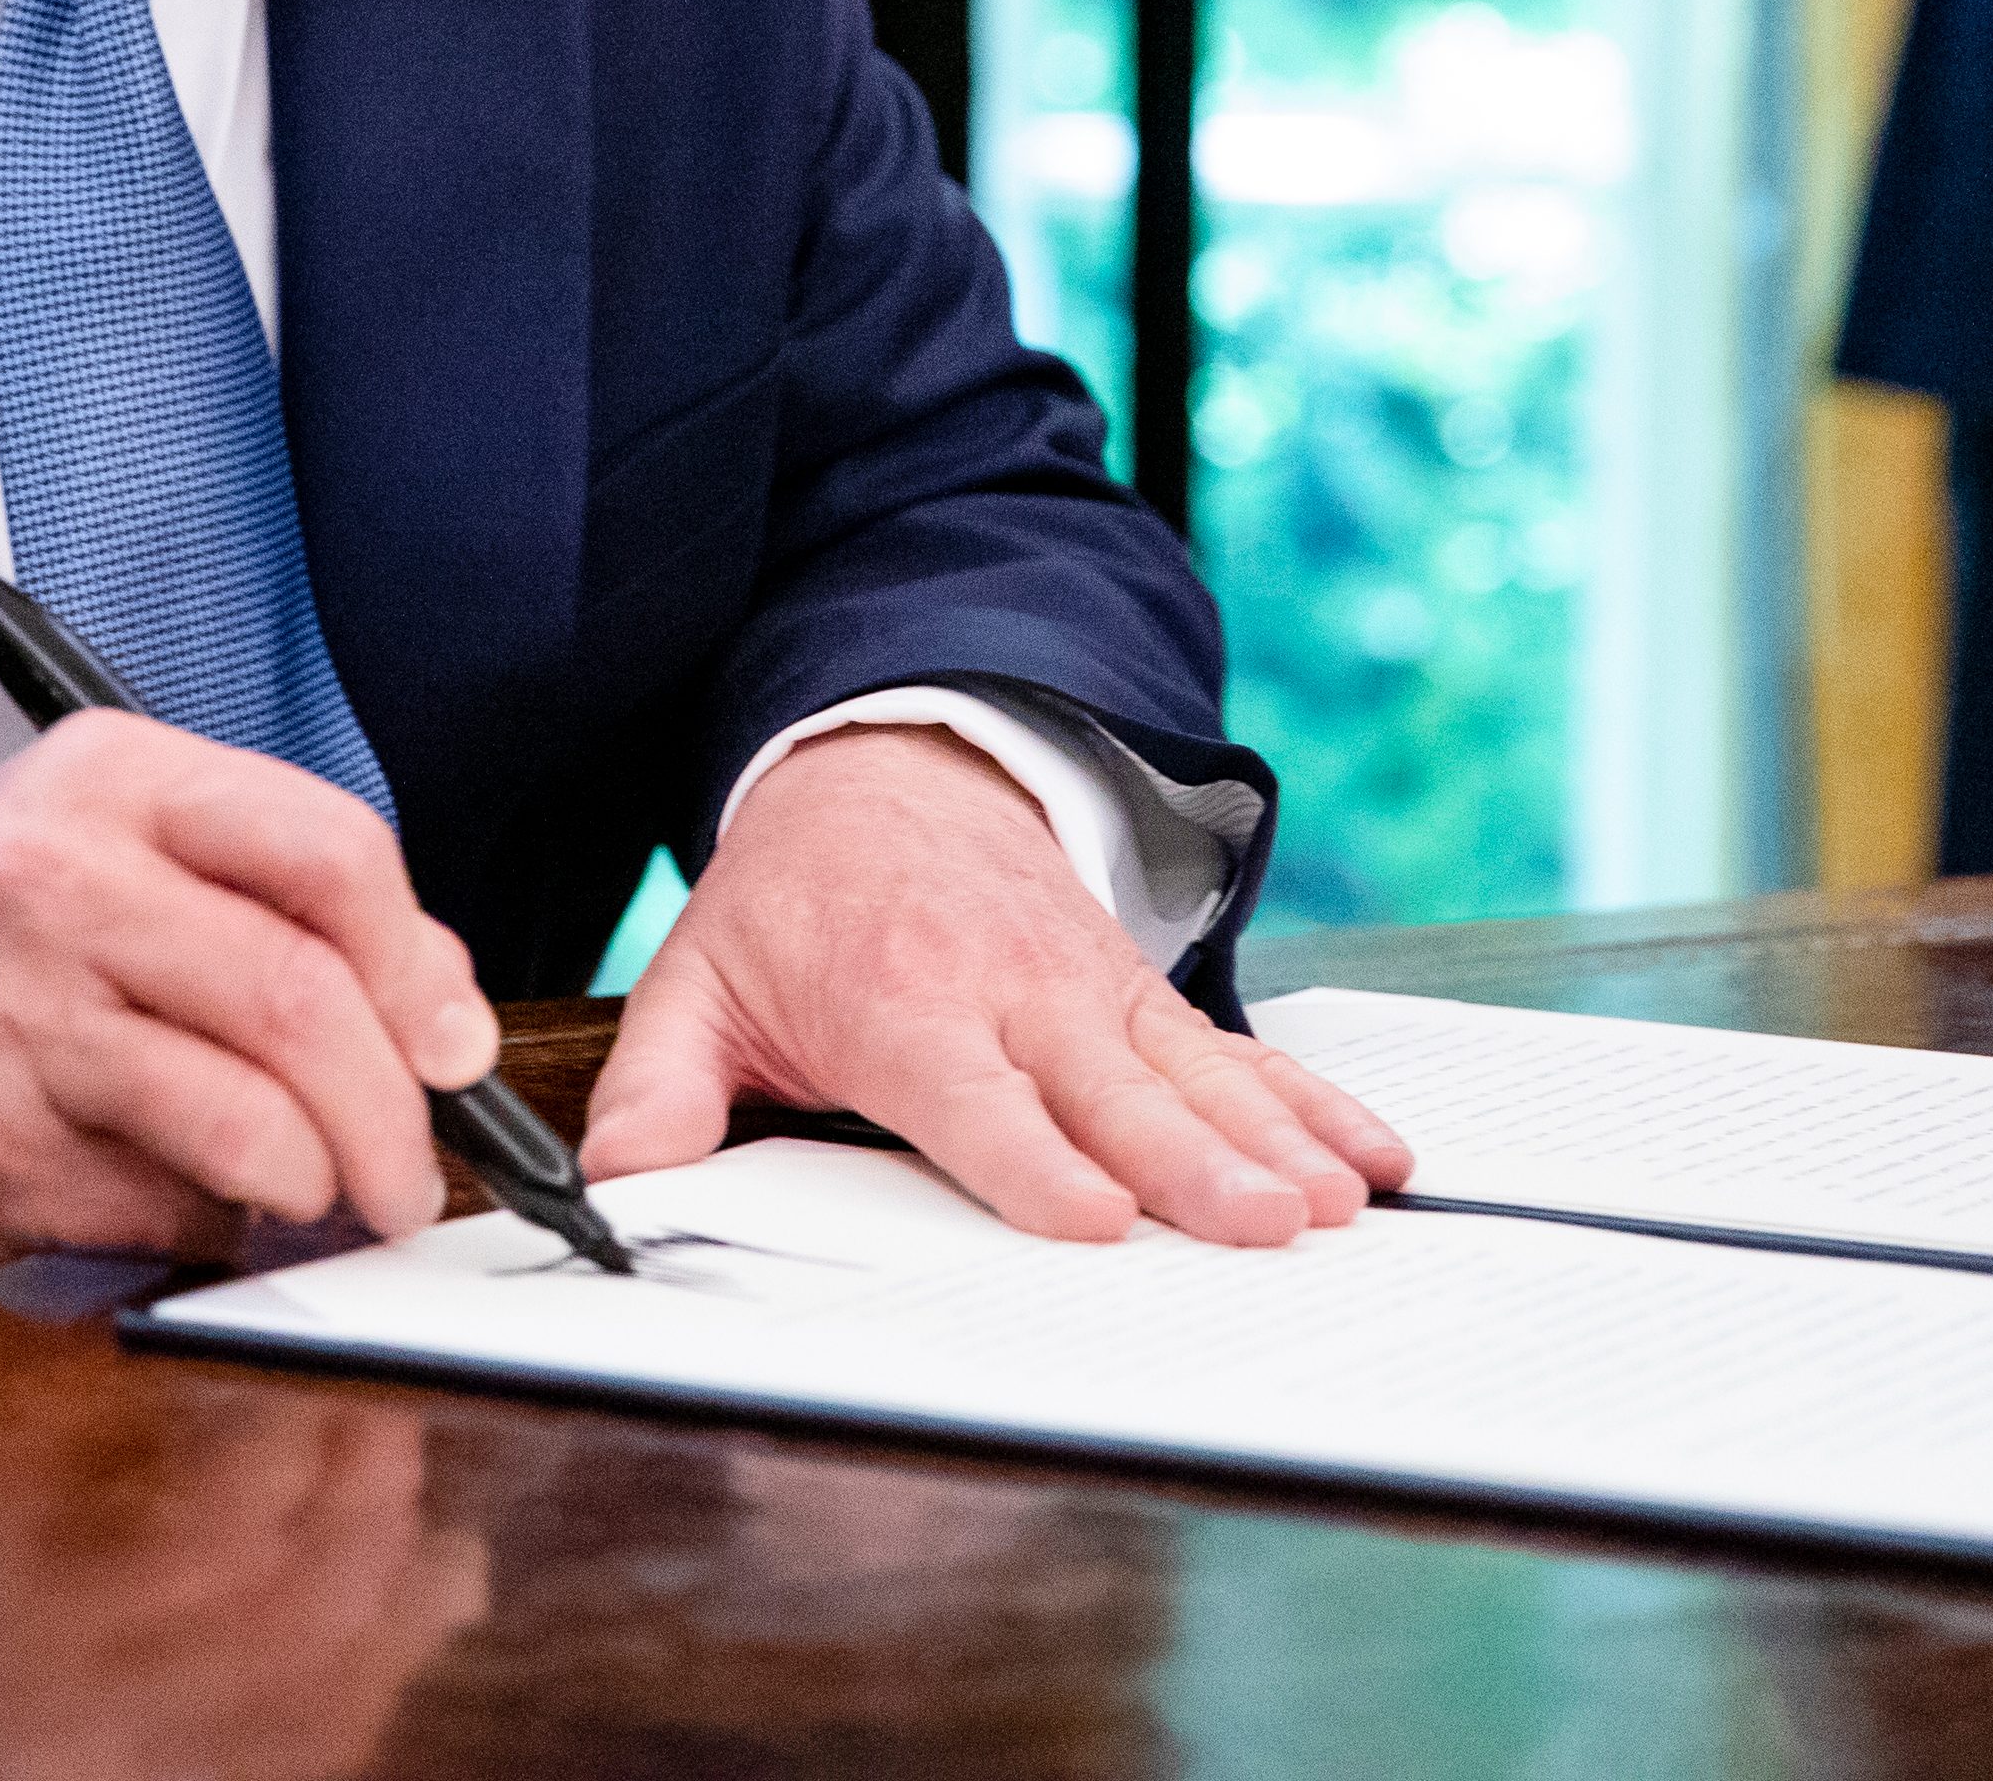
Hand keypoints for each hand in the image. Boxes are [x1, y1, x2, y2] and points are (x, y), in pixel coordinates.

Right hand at [0, 712, 495, 1266]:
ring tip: (319, 1194)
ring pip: (249, 1124)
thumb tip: (442, 1013)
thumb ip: (262, 897)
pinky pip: (162, 1211)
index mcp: (106, 778)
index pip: (330, 852)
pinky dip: (209, 1225)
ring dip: (319, 1185)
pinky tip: (187, 1203)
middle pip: (302, 1001)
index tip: (452, 1045)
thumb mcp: (95, 845)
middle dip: (397, 1115)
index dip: (423, 966)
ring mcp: (11, 1020)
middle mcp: (55, 882)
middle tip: (415, 1173)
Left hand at [578, 723, 1408, 1245]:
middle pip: (1110, 1095)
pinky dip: (1312, 1103)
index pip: (974, 1097)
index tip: (1098, 1217)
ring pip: (1192, 1076)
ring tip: (1333, 1203)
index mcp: (900, 1005)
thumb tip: (620, 1182)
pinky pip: (1237, 1054)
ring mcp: (1091, 993)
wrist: (889, 768)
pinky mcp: (1141, 996)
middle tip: (1258, 1224)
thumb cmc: (798, 900)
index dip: (1035, 1159)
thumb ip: (661, 1086)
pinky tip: (1372, 1156)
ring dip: (1270, 1140)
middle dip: (1190, 1165)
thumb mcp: (702, 976)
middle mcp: (1012, 995)